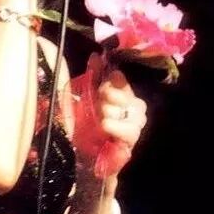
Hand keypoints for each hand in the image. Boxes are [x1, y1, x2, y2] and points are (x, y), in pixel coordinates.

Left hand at [70, 53, 148, 178]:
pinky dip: (118, 127)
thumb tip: (96, 56)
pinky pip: (131, 132)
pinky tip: (105, 124)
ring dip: (114, 110)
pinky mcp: (129, 144)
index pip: (123, 82)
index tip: (106, 76)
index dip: (116, 79)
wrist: (78, 157)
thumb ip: (91, 78)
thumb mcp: (82, 98)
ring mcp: (132, 128)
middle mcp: (129, 111)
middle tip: (100, 96)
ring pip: (135, 113)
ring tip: (101, 113)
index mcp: (119, 97)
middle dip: (114, 94)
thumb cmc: (81, 126)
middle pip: (131, 97)